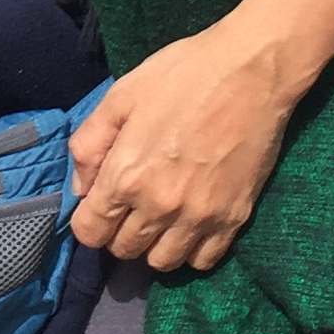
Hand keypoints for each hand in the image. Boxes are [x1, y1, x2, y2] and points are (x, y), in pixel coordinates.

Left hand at [67, 0, 333, 270]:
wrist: (252, 70)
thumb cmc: (182, 75)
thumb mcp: (120, 96)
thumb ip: (90, 144)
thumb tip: (81, 188)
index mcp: (126, 176)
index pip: (90, 233)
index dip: (89, 220)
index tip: (101, 203)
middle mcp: (160, 207)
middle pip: (124, 250)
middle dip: (120, 231)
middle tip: (132, 203)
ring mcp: (200, 217)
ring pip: (162, 263)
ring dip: (155, 245)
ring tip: (161, 216)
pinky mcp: (234, 218)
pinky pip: (204, 261)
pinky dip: (193, 249)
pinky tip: (191, 221)